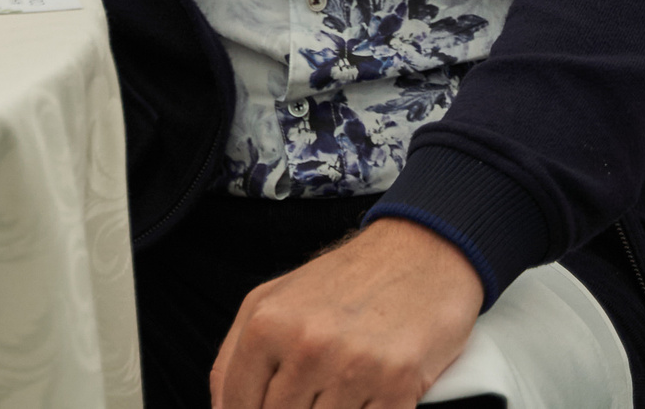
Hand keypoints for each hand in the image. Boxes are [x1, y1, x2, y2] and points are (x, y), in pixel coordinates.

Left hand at [209, 216, 482, 408]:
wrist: (421, 252)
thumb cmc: (347, 280)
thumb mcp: (273, 300)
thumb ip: (236, 355)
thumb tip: (223, 406)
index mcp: (266, 324)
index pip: (236, 404)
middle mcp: (307, 344)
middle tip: (310, 393)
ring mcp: (353, 366)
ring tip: (339, 388)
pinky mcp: (398, 383)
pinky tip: (365, 396)